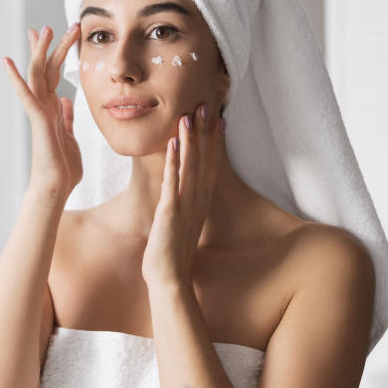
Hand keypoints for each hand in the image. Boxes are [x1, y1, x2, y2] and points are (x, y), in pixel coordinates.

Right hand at [2, 23, 82, 198]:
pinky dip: (17, 78)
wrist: (56, 187)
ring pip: (37, 75)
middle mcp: (42, 106)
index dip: (51, 54)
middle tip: (50, 24)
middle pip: (44, 69)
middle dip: (48, 46)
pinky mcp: (37, 120)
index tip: (53, 34)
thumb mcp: (70, 136)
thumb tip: (65, 102)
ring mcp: (38, 111)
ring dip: (41, 52)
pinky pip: (26, 95)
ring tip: (46, 30)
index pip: (50, 75)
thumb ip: (66, 117)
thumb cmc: (63, 167)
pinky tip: (8, 61)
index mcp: (51, 108)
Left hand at [141, 104, 225, 285]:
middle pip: (204, 161)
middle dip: (204, 132)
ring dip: (190, 140)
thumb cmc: (172, 256)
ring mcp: (185, 206)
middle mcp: (197, 201)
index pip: (211, 166)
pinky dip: (173, 163)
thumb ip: (183, 209)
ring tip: (188, 115)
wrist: (170, 281)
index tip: (218, 120)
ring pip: (190, 166)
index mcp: (200, 203)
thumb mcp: (180, 226)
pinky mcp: (170, 213)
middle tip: (206, 105)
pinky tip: (172, 145)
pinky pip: (173, 183)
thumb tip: (180, 198)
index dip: (215, 142)